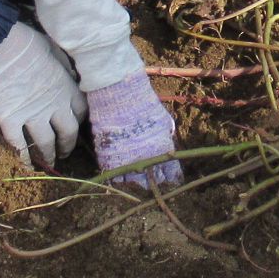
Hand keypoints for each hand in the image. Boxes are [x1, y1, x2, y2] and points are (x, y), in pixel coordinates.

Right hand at [0, 22, 85, 167]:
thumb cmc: (25, 42)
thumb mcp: (53, 49)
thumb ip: (64, 66)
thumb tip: (72, 75)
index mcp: (65, 88)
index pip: (80, 112)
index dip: (79, 122)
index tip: (75, 126)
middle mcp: (53, 106)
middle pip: (68, 133)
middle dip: (68, 146)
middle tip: (65, 153)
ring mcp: (32, 116)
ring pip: (46, 144)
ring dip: (49, 156)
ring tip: (49, 163)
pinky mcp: (10, 122)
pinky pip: (20, 146)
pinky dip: (25, 157)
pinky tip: (26, 163)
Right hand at [87, 71, 181, 189]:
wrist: (119, 94)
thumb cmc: (143, 103)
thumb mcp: (162, 120)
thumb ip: (166, 135)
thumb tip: (168, 144)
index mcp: (162, 151)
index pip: (171, 174)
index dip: (170, 177)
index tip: (169, 178)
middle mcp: (145, 160)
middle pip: (151, 183)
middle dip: (151, 182)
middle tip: (149, 178)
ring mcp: (125, 160)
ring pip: (131, 182)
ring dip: (132, 181)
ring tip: (132, 175)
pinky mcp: (107, 158)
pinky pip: (113, 175)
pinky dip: (116, 176)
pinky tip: (118, 172)